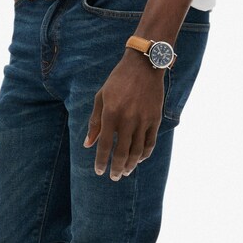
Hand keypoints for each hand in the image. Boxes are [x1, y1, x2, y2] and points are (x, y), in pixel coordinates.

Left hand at [84, 54, 164, 179]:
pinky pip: (150, 142)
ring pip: (137, 150)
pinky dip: (145, 154)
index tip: (99, 171)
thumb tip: (88, 144)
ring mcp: (143, 119)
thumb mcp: (101, 97)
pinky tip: (139, 159)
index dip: (101, 161)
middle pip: (122, 152)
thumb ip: (95, 122)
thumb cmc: (118, 80)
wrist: (144, 65)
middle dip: (116, 168)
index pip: (105, 145)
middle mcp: (127, 119)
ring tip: (125, 171)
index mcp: (111, 113)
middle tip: (114, 177)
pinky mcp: (155, 118)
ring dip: (130, 164)